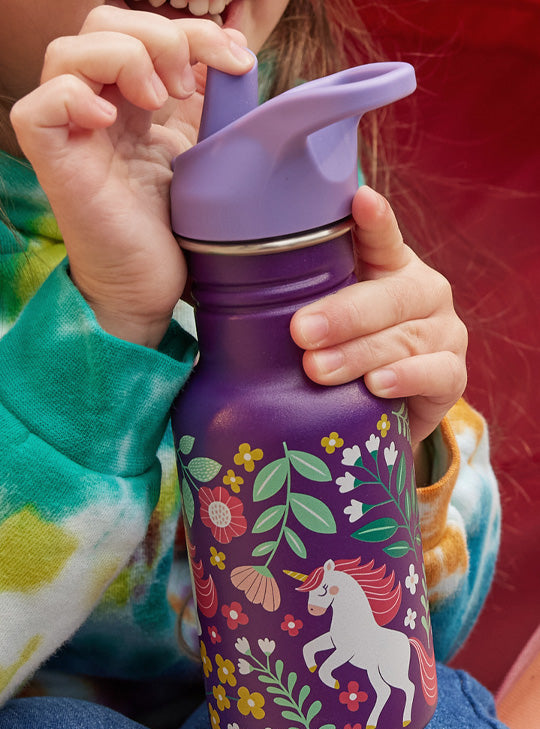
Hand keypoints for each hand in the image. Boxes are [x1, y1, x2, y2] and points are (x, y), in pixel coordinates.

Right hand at [10, 6, 253, 347]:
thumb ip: (209, 102)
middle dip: (158, 36)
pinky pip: (39, 107)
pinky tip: (109, 121)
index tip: (235, 59)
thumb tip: (230, 52)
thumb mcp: (202, 151)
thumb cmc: (172, 228)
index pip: (144, 30)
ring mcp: (72, 132)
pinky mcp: (54, 162)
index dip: (191, 31)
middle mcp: (97, 107)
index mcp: (131, 100)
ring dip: (124, 57)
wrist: (152, 284)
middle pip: (103, 24)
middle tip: (187, 85)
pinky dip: (73, 98)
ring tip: (158, 99)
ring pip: (68, 52)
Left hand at [290, 186, 467, 450]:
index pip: (382, 237)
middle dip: (344, 314)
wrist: (388, 412)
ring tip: (318, 369)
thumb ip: (294, 296)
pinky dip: (405, 379)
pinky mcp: (454, 374)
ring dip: (360, 353)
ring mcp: (443, 332)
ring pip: (405, 337)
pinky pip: (436, 374)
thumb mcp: (322, 322)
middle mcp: (423, 292)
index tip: (359, 201)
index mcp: (389, 267)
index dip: (374, 221)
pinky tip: (376, 386)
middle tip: (301, 331)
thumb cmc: (345, 354)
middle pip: (391, 295)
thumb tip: (212, 279)